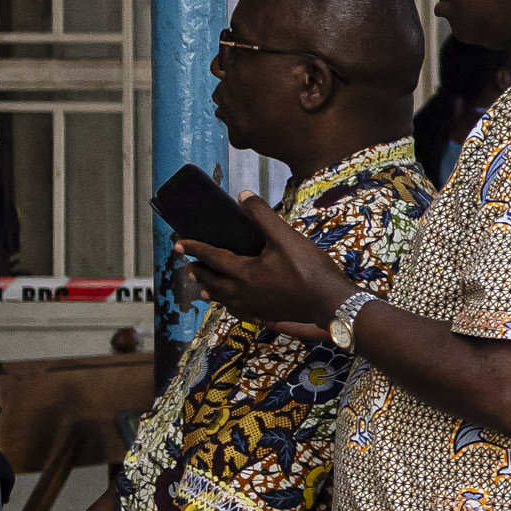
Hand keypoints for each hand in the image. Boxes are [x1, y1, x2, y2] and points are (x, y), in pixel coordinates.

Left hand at [181, 200, 351, 337]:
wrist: (332, 302)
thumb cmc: (310, 269)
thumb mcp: (286, 236)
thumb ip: (262, 215)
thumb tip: (243, 195)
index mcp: (244, 272)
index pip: (211, 257)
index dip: (193, 248)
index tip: (178, 243)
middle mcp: (244, 292)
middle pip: (212, 282)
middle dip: (198, 272)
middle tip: (188, 266)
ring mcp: (255, 307)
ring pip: (223, 300)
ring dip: (211, 291)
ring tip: (203, 288)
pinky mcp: (268, 315)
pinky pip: (241, 313)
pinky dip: (231, 307)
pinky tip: (234, 306)